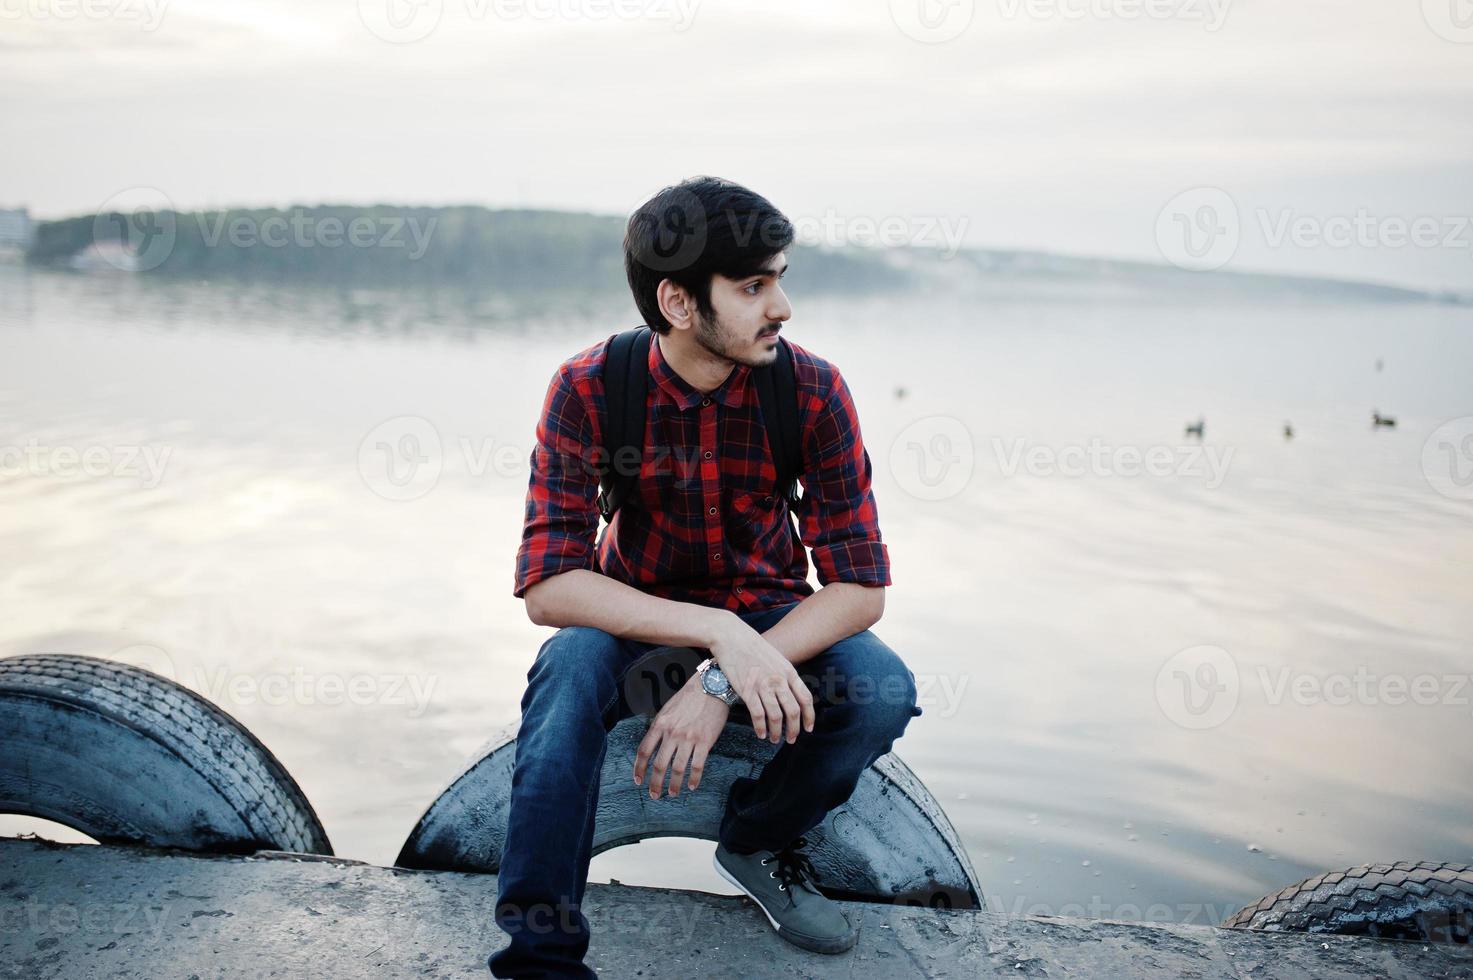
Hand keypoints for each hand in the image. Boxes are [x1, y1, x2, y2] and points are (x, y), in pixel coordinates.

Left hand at [632, 675, 729, 798]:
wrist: (711, 687)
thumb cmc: (689, 697)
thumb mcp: (667, 709)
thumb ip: (660, 727)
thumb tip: (655, 744)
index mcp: (659, 725)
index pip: (644, 751)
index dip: (639, 768)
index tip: (638, 780)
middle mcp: (672, 734)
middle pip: (659, 765)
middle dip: (655, 783)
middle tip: (654, 795)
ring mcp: (688, 739)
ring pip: (678, 768)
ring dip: (674, 785)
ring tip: (672, 794)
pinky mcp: (704, 742)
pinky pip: (697, 765)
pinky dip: (694, 778)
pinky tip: (692, 786)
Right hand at [708, 618, 814, 744]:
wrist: (732, 636)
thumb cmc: (753, 647)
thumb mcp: (776, 658)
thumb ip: (785, 675)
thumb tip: (791, 693)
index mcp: (788, 672)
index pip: (805, 698)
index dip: (809, 716)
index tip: (808, 728)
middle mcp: (778, 680)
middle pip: (793, 711)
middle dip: (794, 729)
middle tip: (791, 739)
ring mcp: (762, 685)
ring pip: (776, 716)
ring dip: (777, 732)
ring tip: (774, 739)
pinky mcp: (746, 690)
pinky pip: (757, 714)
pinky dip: (760, 727)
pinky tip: (761, 734)